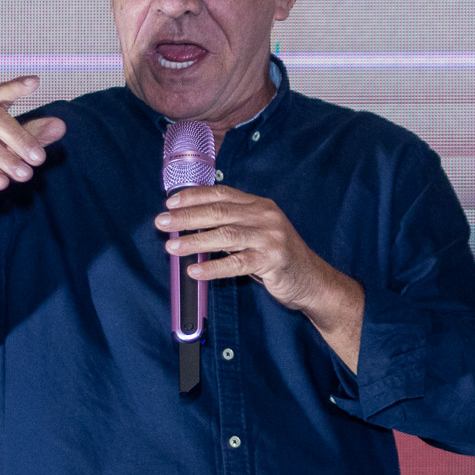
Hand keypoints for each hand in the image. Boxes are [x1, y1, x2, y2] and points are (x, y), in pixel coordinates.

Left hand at [155, 186, 364, 367]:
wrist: (312, 280)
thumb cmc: (278, 257)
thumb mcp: (258, 232)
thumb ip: (233, 224)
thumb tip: (192, 223)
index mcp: (260, 205)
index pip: (222, 193)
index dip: (194, 196)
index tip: (170, 202)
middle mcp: (265, 216)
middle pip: (219, 212)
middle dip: (187, 217)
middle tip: (162, 222)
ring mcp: (270, 238)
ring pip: (225, 236)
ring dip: (194, 241)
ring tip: (172, 246)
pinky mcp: (272, 260)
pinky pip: (236, 263)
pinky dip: (213, 268)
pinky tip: (195, 271)